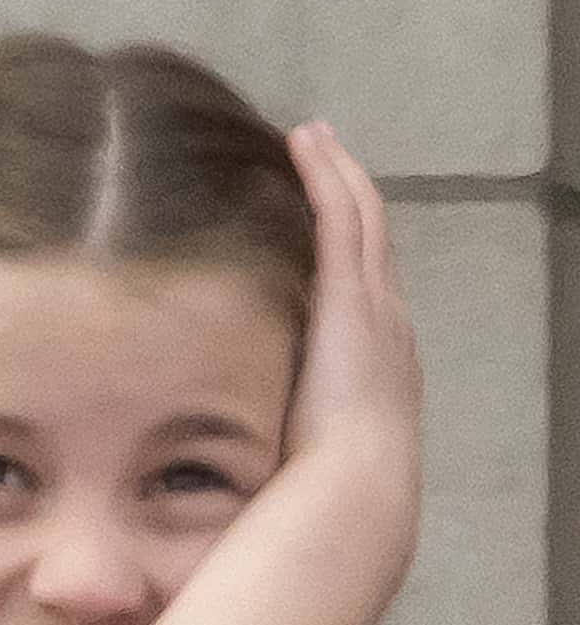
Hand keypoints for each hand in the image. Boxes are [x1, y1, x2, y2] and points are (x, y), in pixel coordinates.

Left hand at [278, 121, 420, 579]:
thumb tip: (236, 446)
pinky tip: (303, 142)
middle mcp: (389, 322)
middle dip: (349, 190)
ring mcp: (375, 305)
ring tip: (311, 135)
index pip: (367, 284)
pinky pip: (341, 216)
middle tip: (321, 150)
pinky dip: (325, 175)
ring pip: (362, 215)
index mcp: (381, 358)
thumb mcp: (313, 445)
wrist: (356, 489)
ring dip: (337, 171)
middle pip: (372, 238)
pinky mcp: (351, 294)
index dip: (350, 242)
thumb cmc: (327, 484)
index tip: (324, 212)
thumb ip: (290, 428)